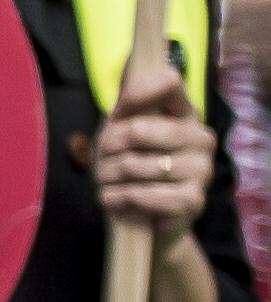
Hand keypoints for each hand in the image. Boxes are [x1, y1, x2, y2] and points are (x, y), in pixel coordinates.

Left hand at [93, 67, 217, 240]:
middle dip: (106, 147)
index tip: (118, 112)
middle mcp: (200, 138)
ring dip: (107, 175)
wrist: (151, 217)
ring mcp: (201, 170)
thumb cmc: (135, 165)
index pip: (169, 83)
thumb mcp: (125, 132)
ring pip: (133, 165)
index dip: (137, 92)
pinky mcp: (192, 201)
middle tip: (99, 159)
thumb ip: (125, 110)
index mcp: (185, 113)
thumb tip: (124, 102)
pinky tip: (111, 198)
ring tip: (105, 180)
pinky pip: (142, 195)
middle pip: (137, 130)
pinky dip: (117, 198)